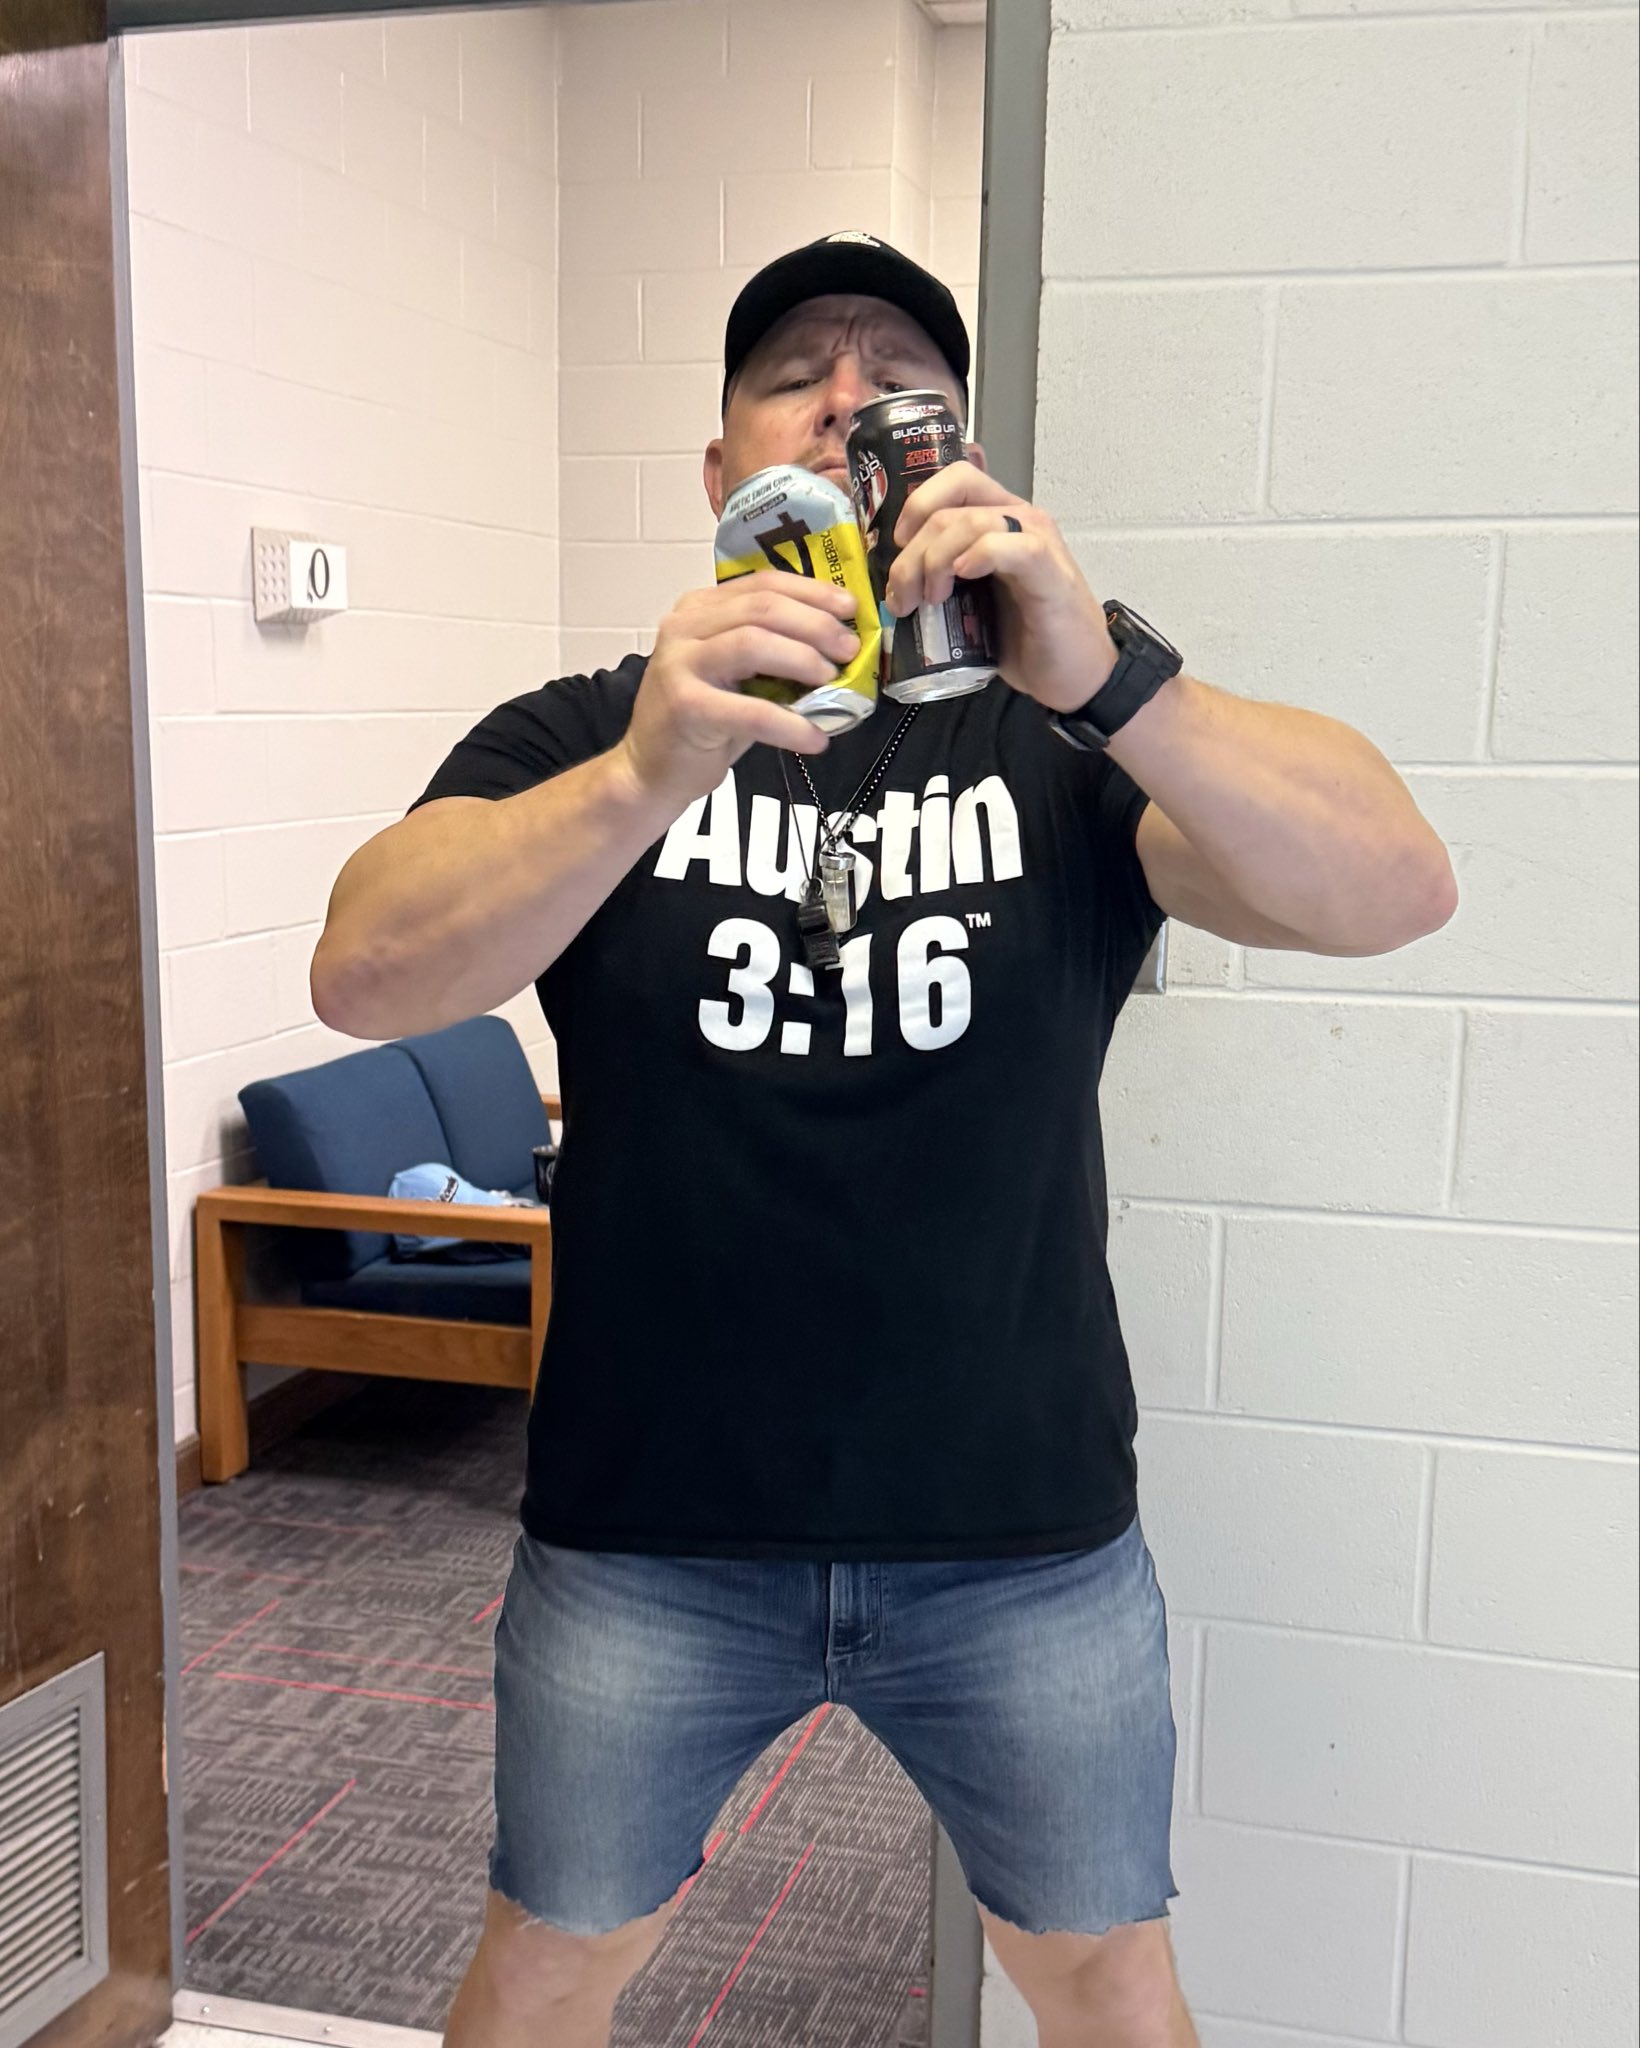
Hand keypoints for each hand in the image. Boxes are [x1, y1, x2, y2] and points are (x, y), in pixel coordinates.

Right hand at [616, 571, 858, 811]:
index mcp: (699, 608)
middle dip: (815, 625)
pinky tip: (815, 738)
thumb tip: (838, 644)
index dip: (812, 593)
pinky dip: (790, 725)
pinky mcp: (686, 707)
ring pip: (754, 643)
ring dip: (803, 659)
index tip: (850, 609)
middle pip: (763, 608)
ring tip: (833, 681)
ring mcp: (680, 664)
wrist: (650, 769)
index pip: (763, 584)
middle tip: (848, 649)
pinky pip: (751, 711)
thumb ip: (773, 649)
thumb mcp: (737, 673)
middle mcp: (684, 626)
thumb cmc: (702, 721)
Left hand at [884, 460, 1118, 714]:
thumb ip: (944, 580)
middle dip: (913, 546)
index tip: (895, 550)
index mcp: (999, 521)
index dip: (915, 506)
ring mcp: (1037, 542)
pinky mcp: (1049, 573)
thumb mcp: (973, 603)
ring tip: (929, 600)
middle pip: (953, 496)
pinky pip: (1012, 546)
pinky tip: (963, 578)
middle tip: (902, 593)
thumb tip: (895, 586)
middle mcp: (1019, 520)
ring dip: (935, 560)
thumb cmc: (1027, 640)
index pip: (953, 481)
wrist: (1076, 676)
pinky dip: (979, 557)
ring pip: (972, 521)